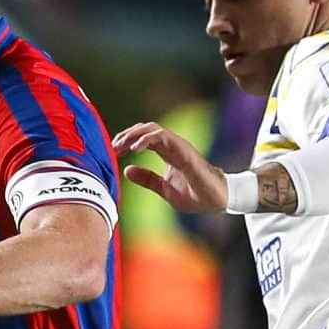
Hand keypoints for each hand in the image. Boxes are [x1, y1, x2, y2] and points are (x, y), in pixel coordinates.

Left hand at [112, 121, 226, 212]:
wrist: (215, 200)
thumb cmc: (194, 194)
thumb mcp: (163, 188)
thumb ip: (146, 178)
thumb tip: (127, 170)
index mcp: (167, 152)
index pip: (144, 138)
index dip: (127, 141)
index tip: (114, 151)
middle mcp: (172, 145)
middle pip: (145, 129)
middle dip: (127, 135)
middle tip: (113, 146)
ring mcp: (178, 146)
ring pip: (152, 128)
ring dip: (133, 134)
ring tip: (120, 145)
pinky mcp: (183, 150)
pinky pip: (163, 137)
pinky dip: (146, 139)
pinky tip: (134, 148)